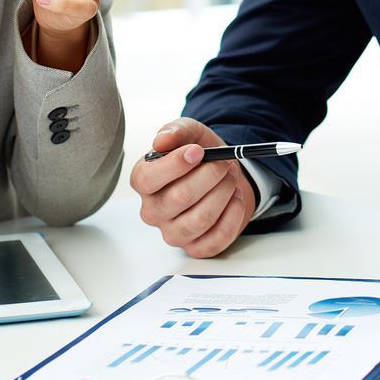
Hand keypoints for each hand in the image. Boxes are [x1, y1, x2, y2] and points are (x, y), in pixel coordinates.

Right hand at [130, 119, 255, 257]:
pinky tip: (235, 198)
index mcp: (143, 181)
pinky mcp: (196, 248)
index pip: (147, 179)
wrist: (222, 176)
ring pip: (200, 219)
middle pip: (179, 198)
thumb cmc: (200, 155)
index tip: (199, 151)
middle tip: (223, 163)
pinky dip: (233, 215)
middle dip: (209, 176)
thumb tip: (162, 140)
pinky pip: (216, 238)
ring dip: (223, 193)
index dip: (174, 165)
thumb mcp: (190, 134)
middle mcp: (153, 211)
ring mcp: (173, 233)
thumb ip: (176, 131)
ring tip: (230, 178)